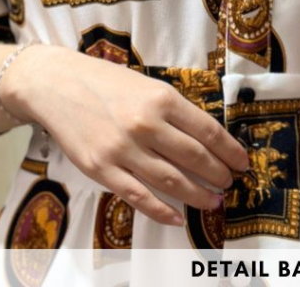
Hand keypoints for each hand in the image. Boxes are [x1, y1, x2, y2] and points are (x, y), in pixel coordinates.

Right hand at [2, 44, 250, 226]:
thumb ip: (174, 110)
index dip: (229, 151)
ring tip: (213, 201)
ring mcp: (123, 149)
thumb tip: (205, 138)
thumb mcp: (147, 85)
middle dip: (218, 174)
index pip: (208, 131)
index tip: (242, 162)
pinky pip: (139, 197)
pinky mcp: (102, 170)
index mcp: (162, 98)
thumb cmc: (106, 82)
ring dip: (197, 195)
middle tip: (229, 184)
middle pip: (194, 158)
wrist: (58, 85)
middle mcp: (146, 124)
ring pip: (171, 181)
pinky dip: (162, 211)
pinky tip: (177, 217)